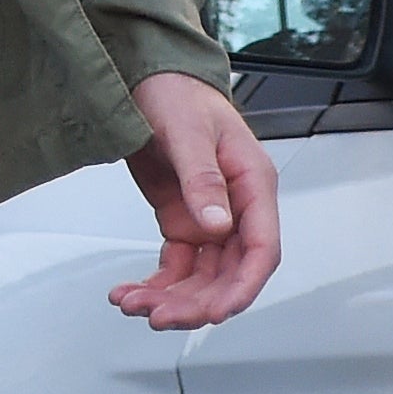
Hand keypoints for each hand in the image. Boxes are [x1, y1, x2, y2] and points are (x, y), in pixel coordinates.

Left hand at [111, 70, 280, 330]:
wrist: (147, 77)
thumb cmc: (178, 92)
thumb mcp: (188, 131)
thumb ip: (202, 179)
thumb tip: (217, 224)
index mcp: (252, 184)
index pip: (260, 249)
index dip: (243, 287)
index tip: (218, 312)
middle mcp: (235, 207)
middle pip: (228, 273)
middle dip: (197, 303)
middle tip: (160, 316)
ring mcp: (209, 217)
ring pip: (201, 277)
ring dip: (171, 298)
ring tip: (133, 304)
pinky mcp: (182, 220)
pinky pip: (178, 265)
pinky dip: (157, 283)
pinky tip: (131, 292)